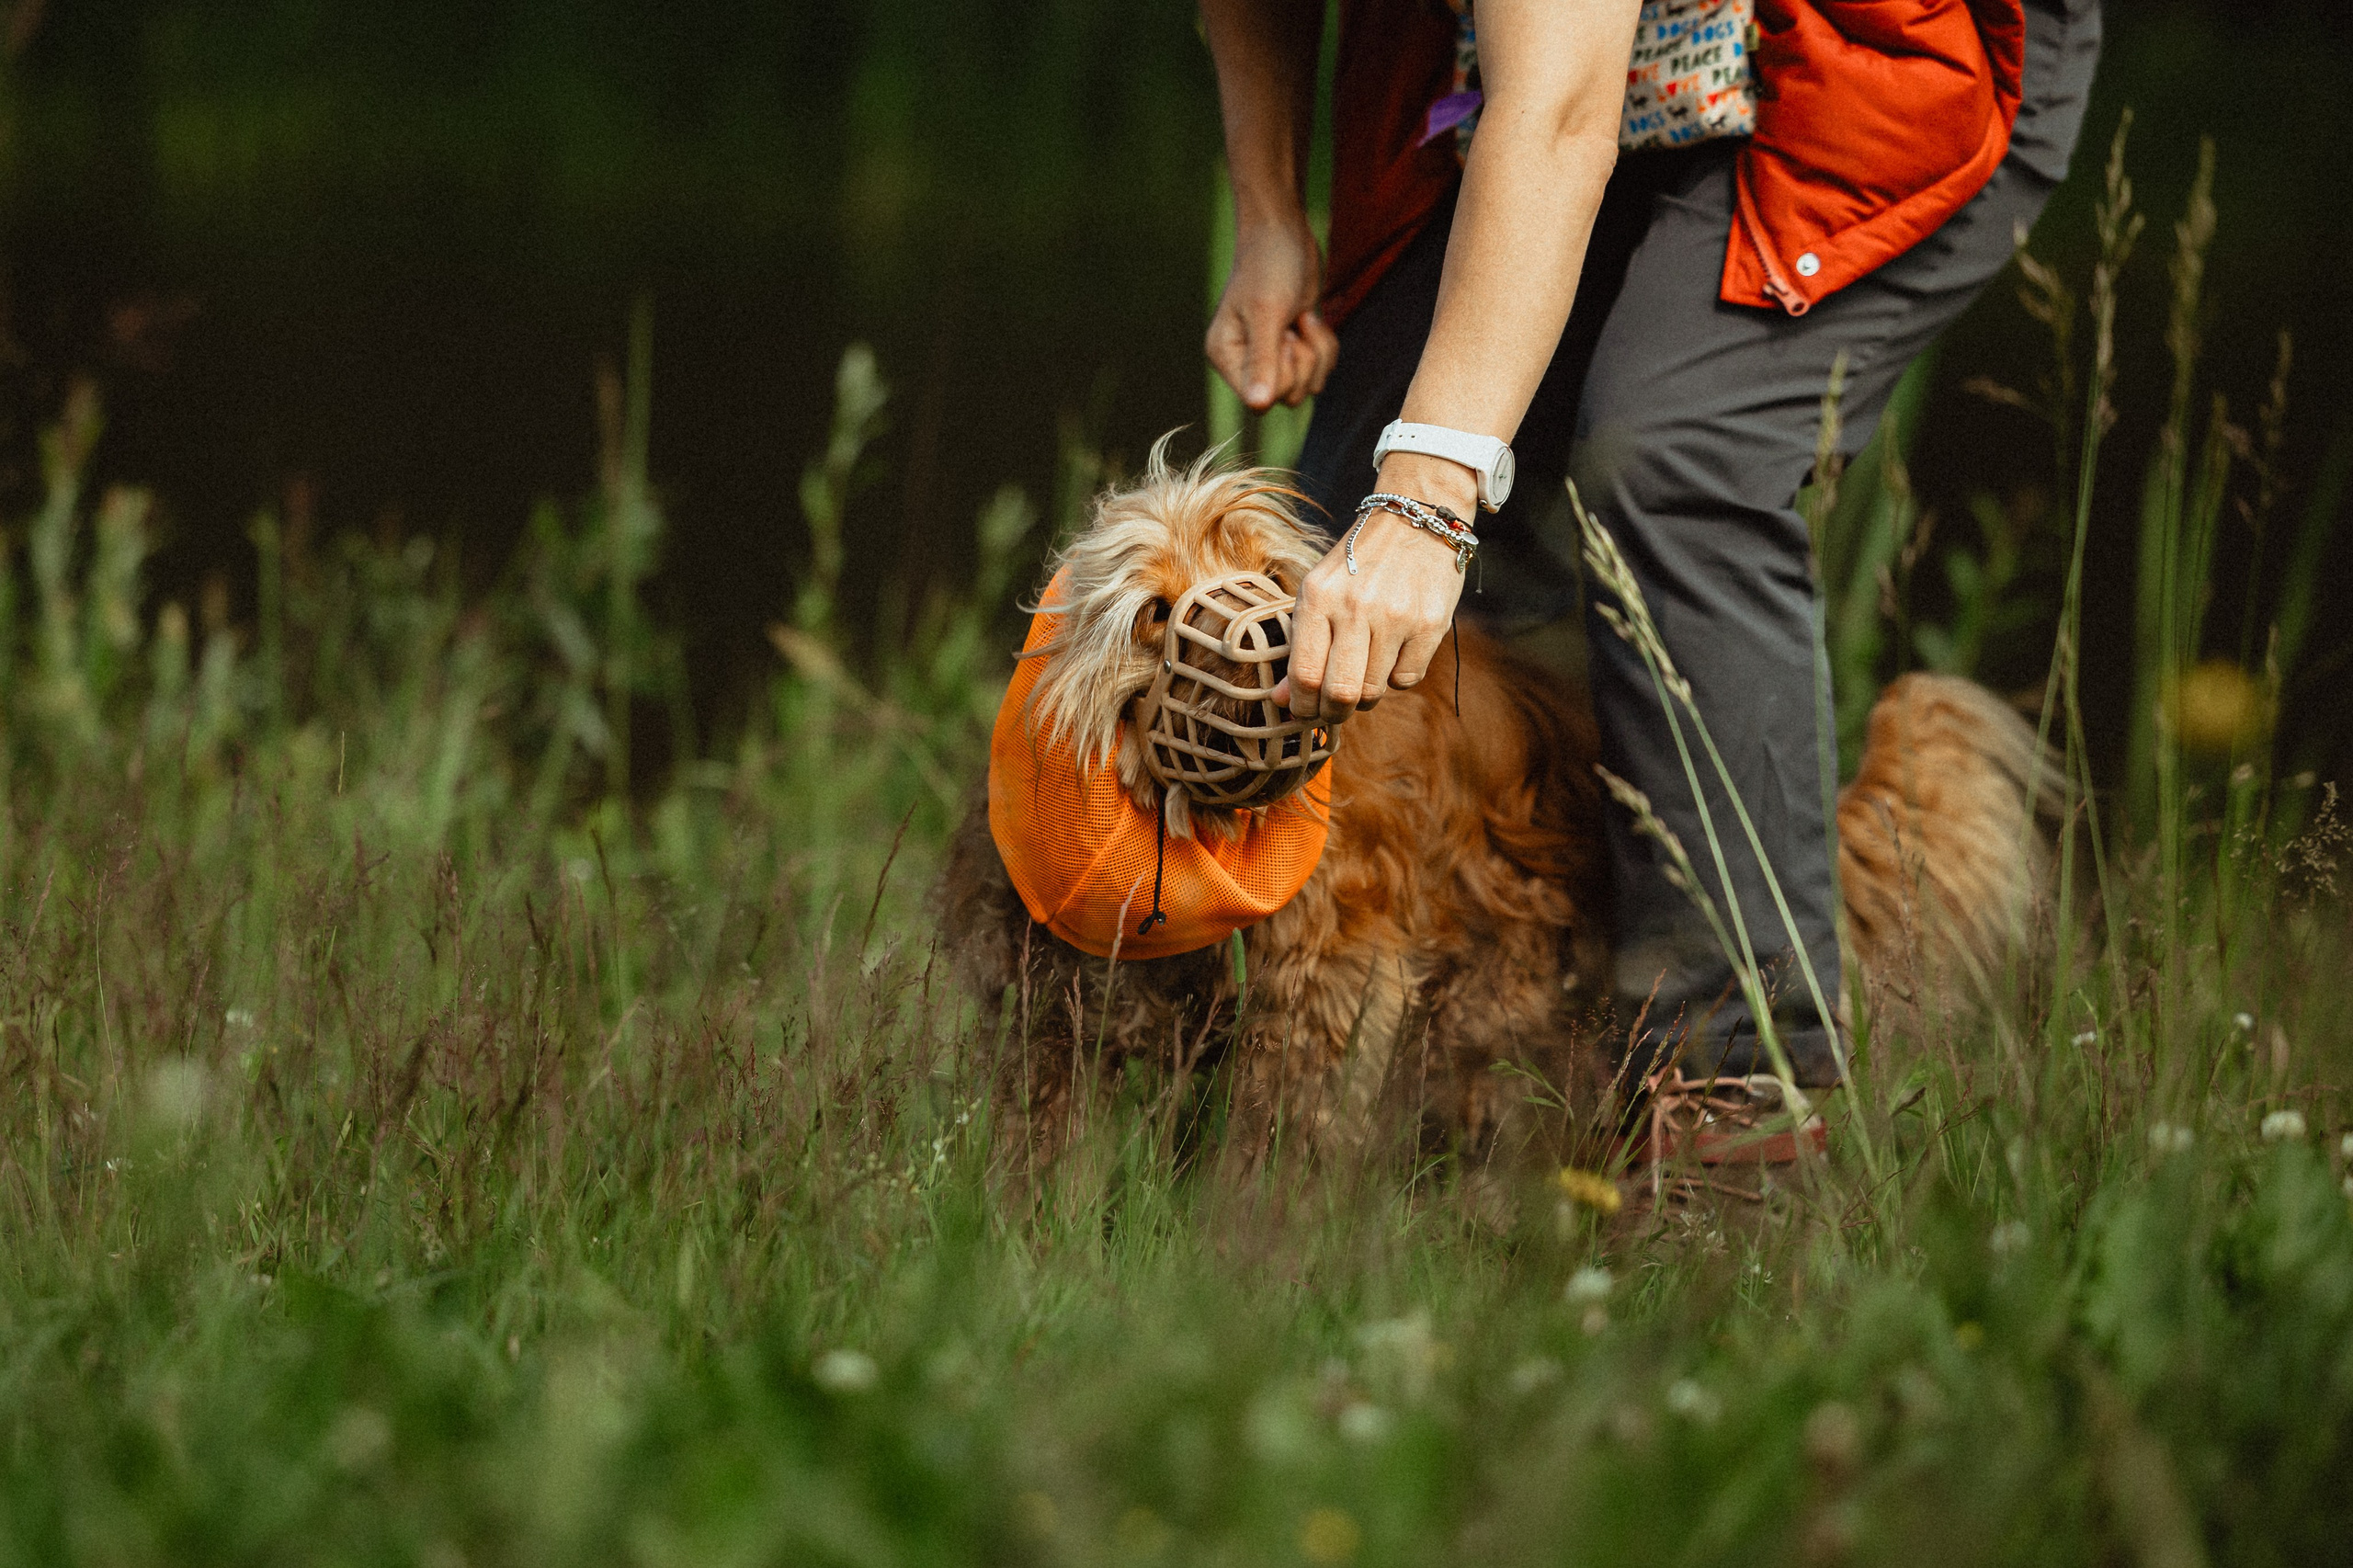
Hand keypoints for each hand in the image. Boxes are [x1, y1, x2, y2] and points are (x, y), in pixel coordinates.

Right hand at [1206, 218, 1339, 411]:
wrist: (1284, 233)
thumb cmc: (1270, 265)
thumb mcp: (1267, 313)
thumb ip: (1263, 361)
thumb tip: (1257, 405)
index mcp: (1226, 356)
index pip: (1259, 399)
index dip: (1283, 374)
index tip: (1283, 338)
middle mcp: (1244, 362)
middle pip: (1287, 396)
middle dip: (1303, 361)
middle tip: (1294, 327)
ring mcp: (1269, 356)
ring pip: (1306, 385)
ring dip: (1317, 352)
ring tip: (1303, 319)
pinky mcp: (1292, 348)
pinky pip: (1318, 370)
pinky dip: (1324, 346)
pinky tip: (1309, 319)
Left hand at [1274, 453, 1476, 719]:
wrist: (1415, 518)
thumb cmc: (1358, 562)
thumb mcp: (1319, 591)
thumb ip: (1299, 645)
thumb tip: (1282, 701)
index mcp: (1318, 597)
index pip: (1304, 674)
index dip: (1302, 705)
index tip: (1305, 711)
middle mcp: (1355, 607)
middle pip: (1340, 692)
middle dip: (1333, 712)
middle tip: (1333, 710)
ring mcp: (1396, 616)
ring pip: (1374, 690)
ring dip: (1365, 694)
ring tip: (1364, 673)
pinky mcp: (1430, 624)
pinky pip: (1407, 679)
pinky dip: (1397, 677)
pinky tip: (1394, 653)